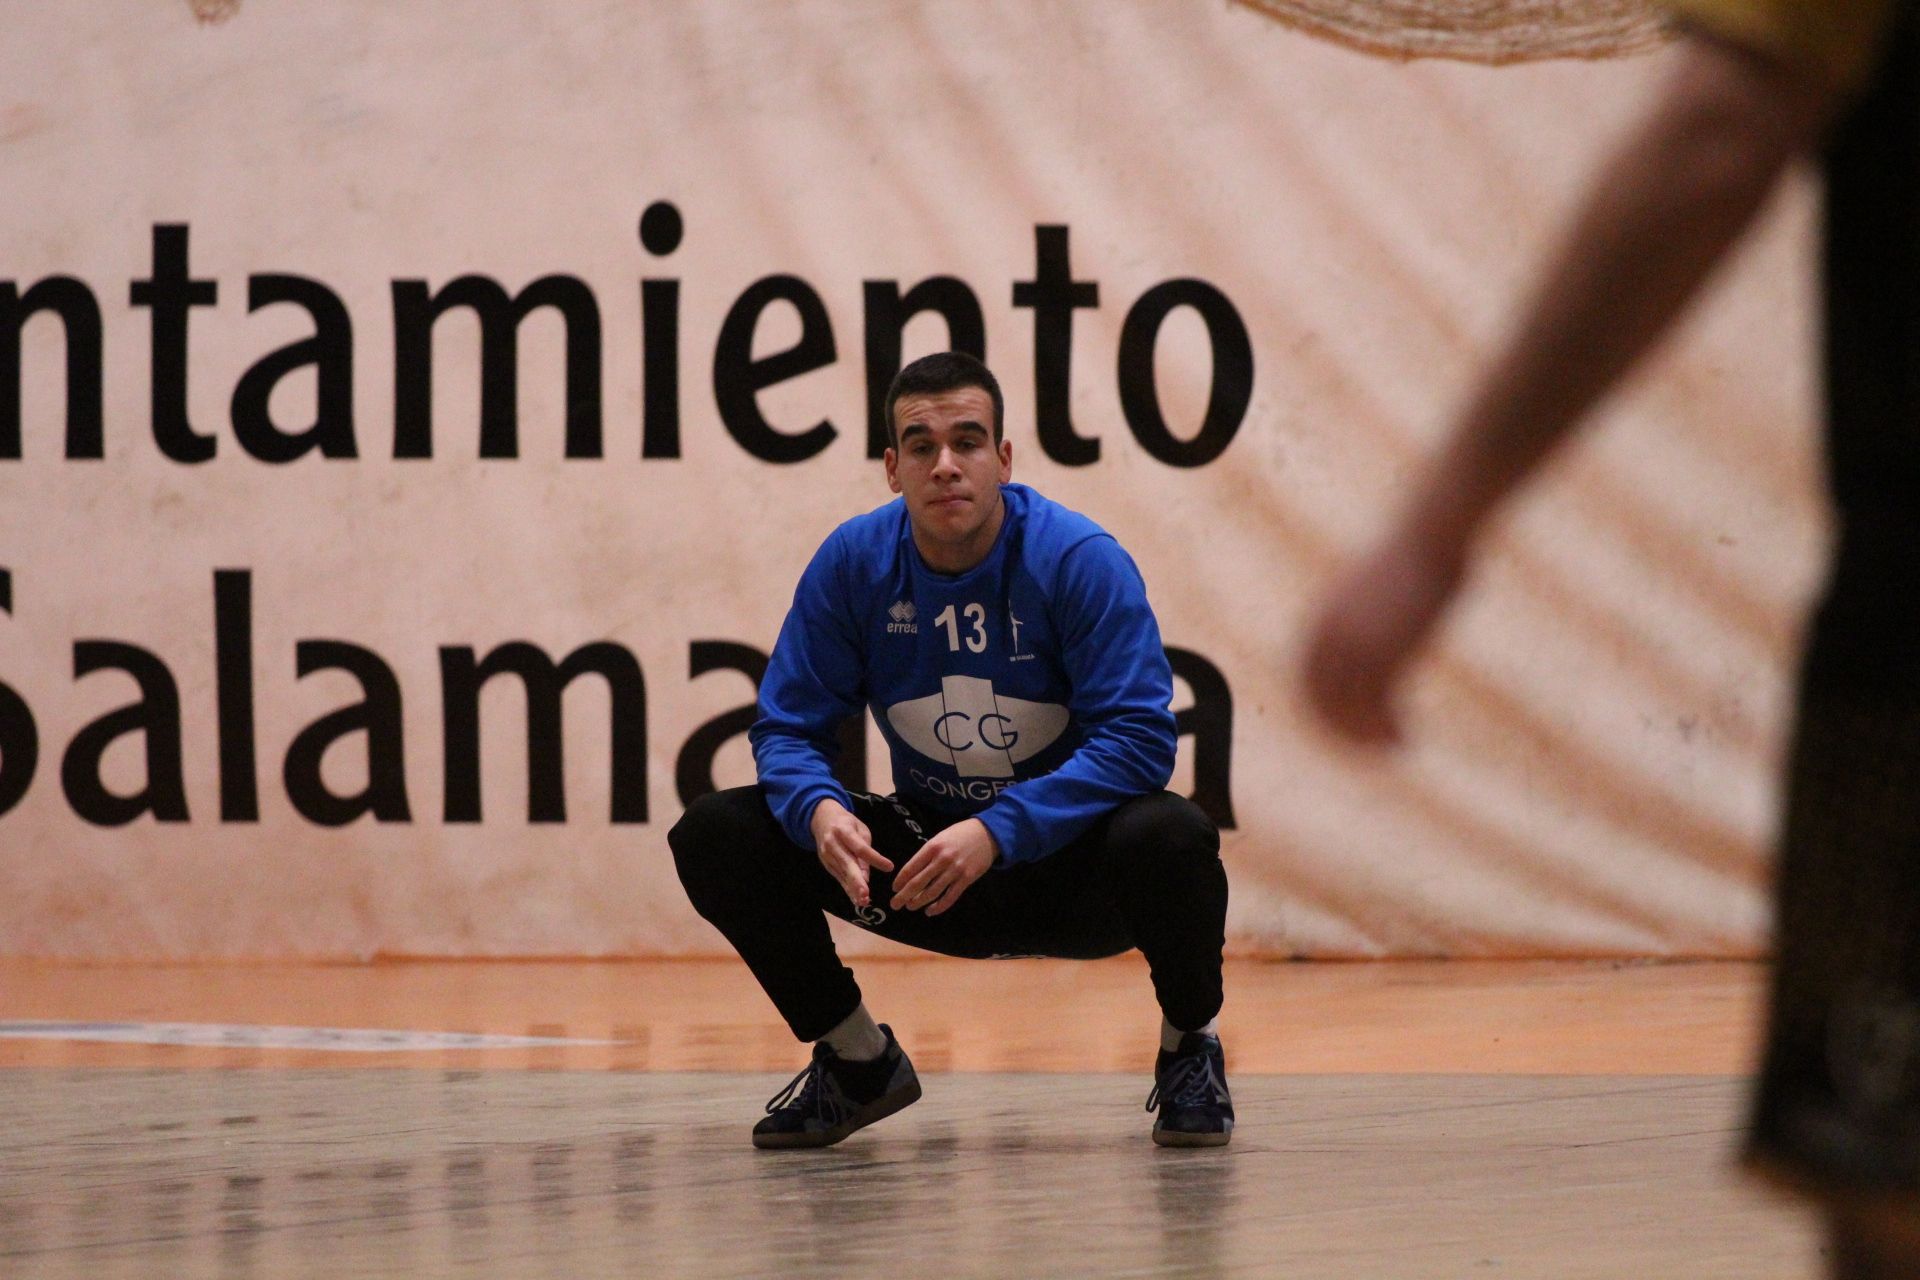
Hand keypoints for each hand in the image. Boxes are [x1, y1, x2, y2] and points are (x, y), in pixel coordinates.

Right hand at [810, 798, 893, 909]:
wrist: (821, 820)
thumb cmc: (846, 823)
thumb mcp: (860, 829)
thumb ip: (865, 849)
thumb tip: (867, 875)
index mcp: (843, 830)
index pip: (860, 847)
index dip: (874, 858)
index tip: (889, 867)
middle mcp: (832, 844)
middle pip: (847, 864)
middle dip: (856, 880)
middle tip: (866, 894)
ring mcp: (826, 856)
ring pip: (842, 874)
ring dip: (852, 889)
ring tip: (863, 901)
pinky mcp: (826, 865)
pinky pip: (839, 878)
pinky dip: (848, 889)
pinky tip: (856, 899)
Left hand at [890, 819, 996, 916]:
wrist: (988, 833)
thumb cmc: (960, 834)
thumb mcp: (940, 837)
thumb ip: (928, 853)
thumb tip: (913, 872)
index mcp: (932, 847)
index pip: (911, 867)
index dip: (901, 880)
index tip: (894, 888)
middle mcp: (942, 859)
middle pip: (918, 882)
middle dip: (904, 896)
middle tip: (894, 904)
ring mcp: (955, 870)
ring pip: (932, 892)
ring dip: (919, 902)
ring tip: (910, 907)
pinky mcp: (967, 879)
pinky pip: (950, 897)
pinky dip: (938, 907)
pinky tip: (930, 911)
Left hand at [1302, 525, 1469, 746]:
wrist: (1430, 534)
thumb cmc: (1415, 554)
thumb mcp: (1379, 588)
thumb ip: (1367, 614)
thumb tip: (1379, 626)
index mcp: (1321, 618)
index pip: (1305, 678)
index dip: (1322, 707)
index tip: (1348, 726)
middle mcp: (1329, 634)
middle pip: (1319, 699)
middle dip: (1342, 730)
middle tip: (1370, 749)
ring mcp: (1355, 644)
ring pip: (1347, 709)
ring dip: (1367, 737)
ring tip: (1393, 749)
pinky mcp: (1385, 652)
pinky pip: (1377, 707)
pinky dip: (1387, 730)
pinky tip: (1406, 740)